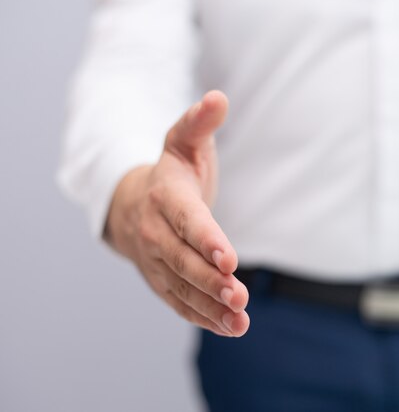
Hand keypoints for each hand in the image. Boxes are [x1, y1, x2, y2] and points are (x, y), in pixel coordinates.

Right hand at [104, 91, 248, 336]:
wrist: (132, 203)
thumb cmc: (171, 172)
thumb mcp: (183, 141)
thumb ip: (199, 123)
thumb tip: (218, 97)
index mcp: (164, 196)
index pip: (186, 220)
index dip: (207, 239)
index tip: (230, 259)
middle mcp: (155, 231)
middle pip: (183, 260)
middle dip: (211, 280)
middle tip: (240, 296)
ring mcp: (155, 260)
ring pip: (182, 287)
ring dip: (210, 306)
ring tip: (239, 321)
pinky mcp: (161, 281)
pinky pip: (179, 302)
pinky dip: (203, 317)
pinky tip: (231, 328)